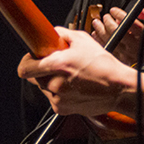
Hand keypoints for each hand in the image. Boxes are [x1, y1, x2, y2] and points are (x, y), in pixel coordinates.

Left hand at [17, 27, 143, 119]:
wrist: (118, 88)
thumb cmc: (104, 65)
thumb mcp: (83, 40)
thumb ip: (62, 34)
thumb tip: (52, 33)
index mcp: (57, 65)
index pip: (25, 68)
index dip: (26, 61)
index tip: (31, 58)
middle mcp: (55, 84)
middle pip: (34, 77)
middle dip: (43, 70)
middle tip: (58, 65)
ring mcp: (58, 99)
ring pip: (44, 88)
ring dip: (51, 81)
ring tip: (71, 76)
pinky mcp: (63, 109)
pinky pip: (53, 98)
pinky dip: (59, 93)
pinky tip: (74, 87)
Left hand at [91, 8, 143, 65]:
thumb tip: (139, 10)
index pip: (130, 23)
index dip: (119, 14)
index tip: (114, 10)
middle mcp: (134, 45)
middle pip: (117, 31)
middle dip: (108, 21)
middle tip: (106, 16)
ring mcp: (127, 53)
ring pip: (110, 40)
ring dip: (101, 30)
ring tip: (97, 22)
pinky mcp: (121, 59)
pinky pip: (107, 48)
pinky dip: (100, 41)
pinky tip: (96, 34)